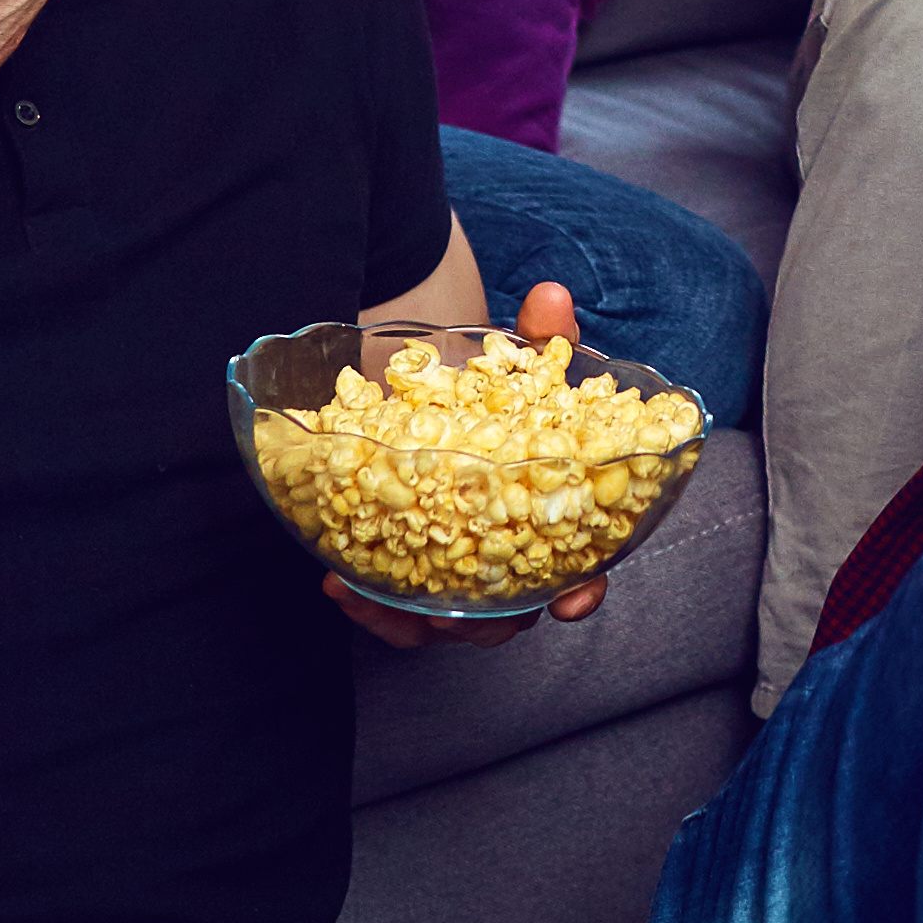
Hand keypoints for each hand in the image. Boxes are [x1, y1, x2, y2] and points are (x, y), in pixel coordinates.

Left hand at [322, 281, 611, 649]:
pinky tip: (338, 581)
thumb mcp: (521, 363)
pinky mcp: (414, 566)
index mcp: (553, 517)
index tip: (573, 599)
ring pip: (446, 620)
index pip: (583, 569)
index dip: (584, 589)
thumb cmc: (499, 395)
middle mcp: (512, 554)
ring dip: (406, 620)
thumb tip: (551, 299)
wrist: (447, 399)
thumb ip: (542, 336)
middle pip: (510, 612)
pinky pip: (396, 604)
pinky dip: (370, 602)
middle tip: (447, 616)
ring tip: (364, 596)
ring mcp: (461, 567)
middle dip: (479, 623)